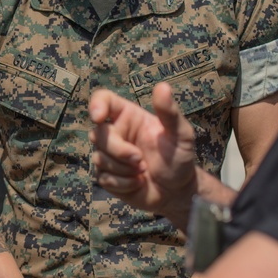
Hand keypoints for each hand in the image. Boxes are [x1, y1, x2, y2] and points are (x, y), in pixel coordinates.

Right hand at [88, 83, 197, 221]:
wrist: (177, 190)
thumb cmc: (180, 157)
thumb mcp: (181, 134)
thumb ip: (170, 112)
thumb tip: (163, 86)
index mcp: (128, 116)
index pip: (103, 100)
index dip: (96, 105)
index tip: (99, 117)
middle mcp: (115, 132)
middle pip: (97, 134)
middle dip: (119, 151)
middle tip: (141, 160)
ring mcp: (107, 155)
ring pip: (100, 158)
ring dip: (125, 169)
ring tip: (144, 171)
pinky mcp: (106, 176)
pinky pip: (104, 179)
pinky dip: (124, 184)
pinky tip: (138, 183)